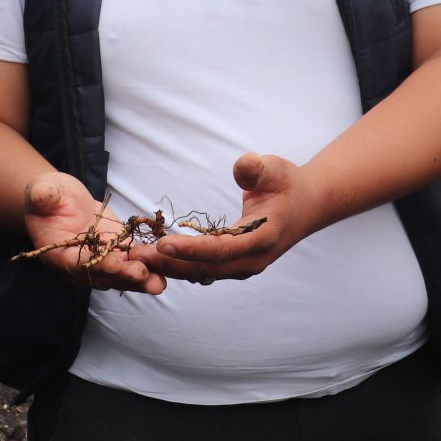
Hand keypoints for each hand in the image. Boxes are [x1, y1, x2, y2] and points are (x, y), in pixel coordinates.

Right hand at [23, 172, 164, 294]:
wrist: (62, 200)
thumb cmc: (48, 196)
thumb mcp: (43, 191)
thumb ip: (43, 196)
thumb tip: (42, 195)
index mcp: (58, 255)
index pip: (78, 264)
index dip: (97, 265)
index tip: (114, 265)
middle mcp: (81, 266)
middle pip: (104, 276)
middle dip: (124, 277)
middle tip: (144, 276)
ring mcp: (101, 262)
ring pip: (121, 275)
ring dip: (141, 279)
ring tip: (159, 283)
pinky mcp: (118, 253)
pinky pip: (134, 262)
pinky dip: (150, 266)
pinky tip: (167, 267)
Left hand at [141, 153, 317, 282]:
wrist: (307, 205)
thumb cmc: (288, 183)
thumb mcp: (276, 168)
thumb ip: (257, 168)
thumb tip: (242, 166)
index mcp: (263, 239)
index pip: (223, 249)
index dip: (191, 249)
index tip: (162, 243)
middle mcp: (253, 260)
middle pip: (206, 268)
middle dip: (169, 263)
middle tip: (134, 255)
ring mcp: (243, 266)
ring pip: (202, 273)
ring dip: (169, 267)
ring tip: (136, 257)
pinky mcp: (234, 265)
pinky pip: (203, 269)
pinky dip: (178, 264)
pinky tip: (154, 256)